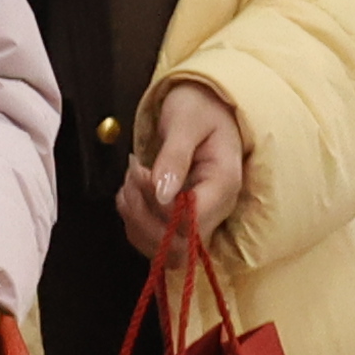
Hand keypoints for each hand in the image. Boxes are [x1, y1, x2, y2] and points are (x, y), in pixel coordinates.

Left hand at [119, 79, 247, 261]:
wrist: (207, 106)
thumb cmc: (199, 108)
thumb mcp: (185, 122)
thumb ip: (174, 157)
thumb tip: (161, 195)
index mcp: (223, 185)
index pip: (191, 223)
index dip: (159, 207)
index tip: (143, 171)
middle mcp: (216, 210)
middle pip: (177, 246)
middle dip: (141, 213)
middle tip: (134, 173)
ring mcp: (199, 218)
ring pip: (161, 248)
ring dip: (133, 215)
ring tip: (132, 177)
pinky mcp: (181, 220)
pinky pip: (151, 238)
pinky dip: (132, 218)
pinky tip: (131, 190)